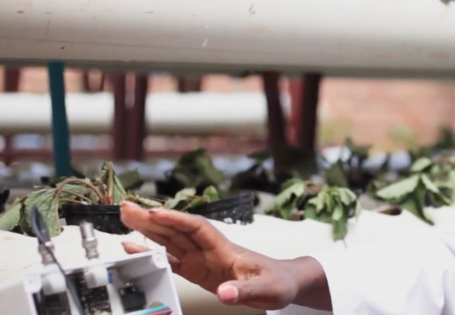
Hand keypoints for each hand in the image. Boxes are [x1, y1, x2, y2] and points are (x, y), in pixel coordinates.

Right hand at [119, 201, 311, 309]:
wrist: (284, 284)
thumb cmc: (278, 282)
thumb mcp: (267, 289)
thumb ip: (244, 291)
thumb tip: (224, 293)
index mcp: (226, 249)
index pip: (197, 228)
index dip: (176, 219)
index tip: (154, 214)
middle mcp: (210, 250)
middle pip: (177, 229)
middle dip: (152, 218)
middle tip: (126, 208)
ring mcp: (202, 259)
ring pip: (170, 240)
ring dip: (147, 229)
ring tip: (124, 218)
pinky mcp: (198, 271)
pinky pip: (171, 259)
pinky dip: (151, 253)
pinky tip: (133, 247)